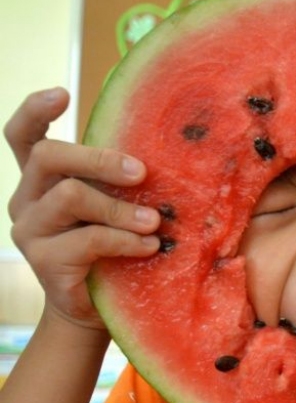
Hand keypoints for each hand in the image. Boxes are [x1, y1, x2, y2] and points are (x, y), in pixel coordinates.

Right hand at [5, 88, 161, 327]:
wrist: (96, 310)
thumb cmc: (114, 249)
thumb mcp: (115, 207)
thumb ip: (121, 181)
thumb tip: (165, 151)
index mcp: (42, 179)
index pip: (23, 135)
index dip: (35, 110)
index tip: (62, 93)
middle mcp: (27, 198)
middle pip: (49, 156)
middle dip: (99, 159)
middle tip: (142, 172)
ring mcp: (30, 230)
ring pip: (70, 196)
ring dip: (120, 207)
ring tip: (154, 221)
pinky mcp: (44, 261)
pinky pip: (88, 238)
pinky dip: (125, 240)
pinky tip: (149, 246)